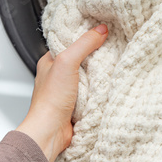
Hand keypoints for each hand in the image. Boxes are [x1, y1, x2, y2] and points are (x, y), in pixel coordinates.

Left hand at [16, 24, 107, 161]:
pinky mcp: (78, 103)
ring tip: (112, 65)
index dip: (85, 34)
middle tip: (111, 46)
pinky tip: (107, 85)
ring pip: (90, 74)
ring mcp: (69, 89)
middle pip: (82, 57)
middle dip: (96, 54)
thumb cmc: (49, 100)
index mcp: (50, 60)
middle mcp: (59, 74)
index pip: (70, 40)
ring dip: (100, 73)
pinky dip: (100, 88)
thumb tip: (100, 30)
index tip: (101, 29)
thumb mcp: (67, 63)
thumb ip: (83, 44)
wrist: (51, 132)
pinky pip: (94, 90)